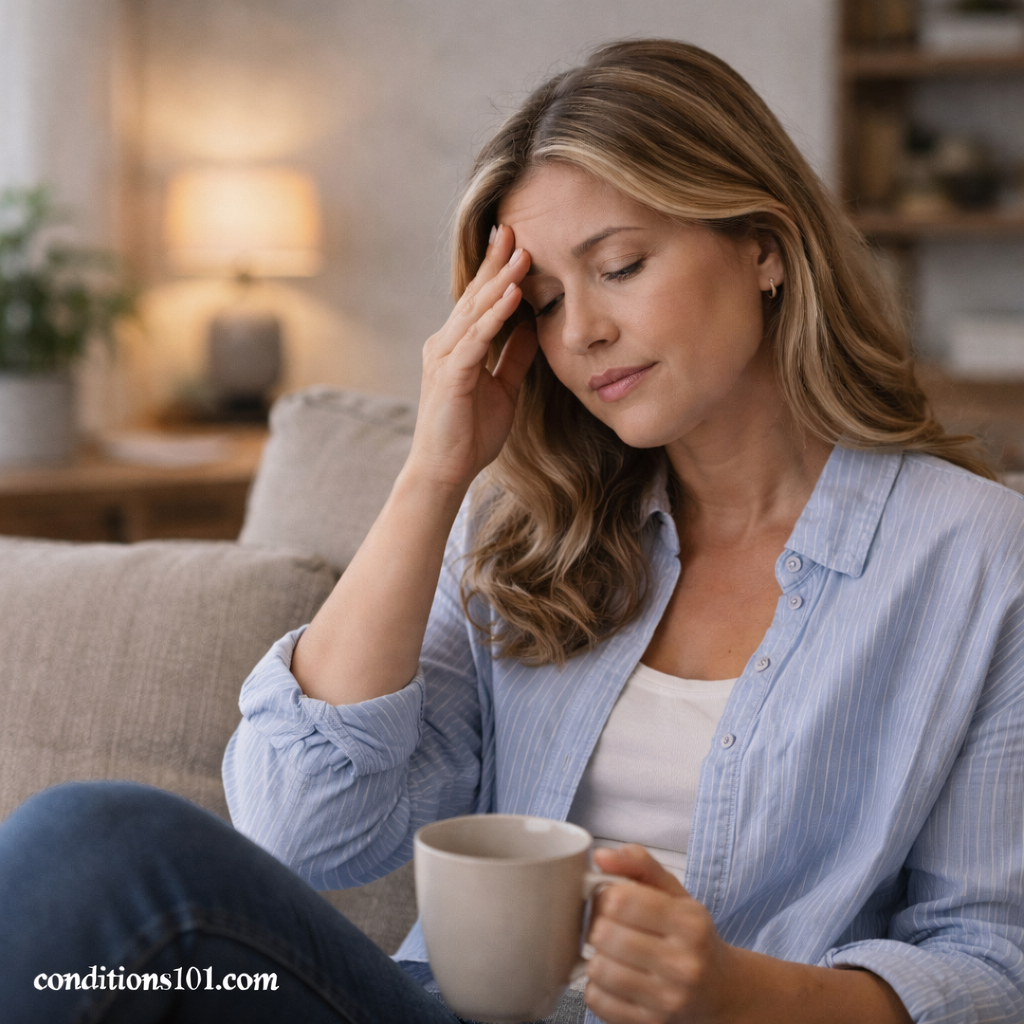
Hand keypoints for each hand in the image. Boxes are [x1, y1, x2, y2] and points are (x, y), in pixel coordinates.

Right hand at [407, 224, 537, 489]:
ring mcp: (445, 358)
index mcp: (458, 347)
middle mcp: (446, 345)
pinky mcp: (449, 376)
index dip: (497, 272)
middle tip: (515, 228)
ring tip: (522, 254)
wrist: (445, 471)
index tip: (516, 242)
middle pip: (474, 296)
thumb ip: (513, 356)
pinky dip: (494, 316)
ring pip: (474, 311)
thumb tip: (531, 326)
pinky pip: (475, 339)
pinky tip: (512, 296)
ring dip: (499, 281)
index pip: (479, 301)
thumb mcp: (504, 388)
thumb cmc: (471, 434)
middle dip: (495, 262)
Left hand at [584, 845, 742, 1023]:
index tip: (611, 899)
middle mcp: (683, 963)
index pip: (621, 900)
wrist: (721, 992)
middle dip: (598, 925)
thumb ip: (639, 863)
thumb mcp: (675, 892)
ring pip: (599, 969)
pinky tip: (613, 977)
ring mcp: (668, 999)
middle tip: (607, 926)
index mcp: (690, 923)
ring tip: (610, 952)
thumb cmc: (692, 936)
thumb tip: (601, 856)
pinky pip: (598, 1001)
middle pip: (605, 934)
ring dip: (596, 956)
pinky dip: (596, 986)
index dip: (606, 895)